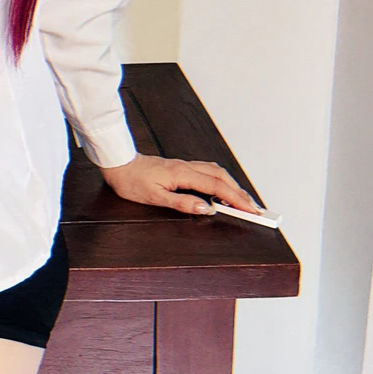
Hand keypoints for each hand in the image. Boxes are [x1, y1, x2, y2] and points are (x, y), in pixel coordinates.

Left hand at [101, 153, 260, 216]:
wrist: (117, 163)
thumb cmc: (131, 181)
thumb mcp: (154, 197)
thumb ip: (182, 203)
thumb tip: (207, 208)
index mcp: (182, 174)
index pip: (217, 186)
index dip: (236, 199)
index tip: (251, 210)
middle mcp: (187, 167)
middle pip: (222, 177)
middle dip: (241, 193)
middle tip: (255, 209)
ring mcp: (184, 165)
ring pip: (216, 172)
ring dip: (232, 186)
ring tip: (243, 201)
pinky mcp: (181, 167)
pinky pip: (207, 171)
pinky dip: (221, 180)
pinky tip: (222, 188)